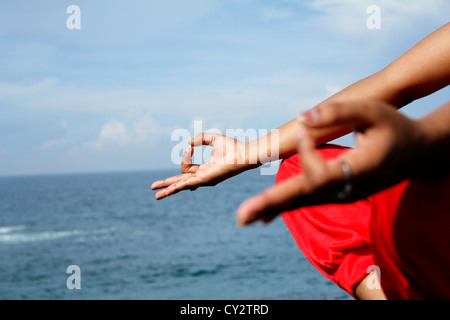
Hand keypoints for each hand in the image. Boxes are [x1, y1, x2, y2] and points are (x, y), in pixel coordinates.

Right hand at [151, 133, 251, 199]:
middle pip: (180, 182)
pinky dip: (176, 187)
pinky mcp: (205, 180)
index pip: (186, 167)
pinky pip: (187, 184)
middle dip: (167, 185)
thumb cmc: (233, 147)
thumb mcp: (213, 139)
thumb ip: (200, 139)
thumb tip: (189, 143)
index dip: (185, 156)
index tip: (190, 147)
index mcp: (204, 169)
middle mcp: (203, 176)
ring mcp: (203, 180)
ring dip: (168, 190)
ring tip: (156, 196)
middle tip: (153, 189)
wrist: (243, 153)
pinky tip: (167, 192)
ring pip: (181, 185)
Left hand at [236, 99, 424, 225]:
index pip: (320, 172)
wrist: (416, 153)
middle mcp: (348, 190)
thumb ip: (338, 113)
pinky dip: (285, 205)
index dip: (306, 151)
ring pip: (303, 202)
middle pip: (304, 198)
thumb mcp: (372, 111)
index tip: (306, 129)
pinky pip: (308, 200)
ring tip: (244, 218)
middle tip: (241, 217)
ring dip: (272, 208)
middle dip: (272, 204)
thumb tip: (301, 118)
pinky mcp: (338, 195)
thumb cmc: (395, 128)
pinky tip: (264, 216)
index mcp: (358, 172)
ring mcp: (343, 196)